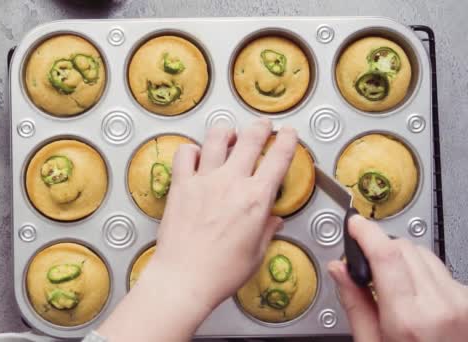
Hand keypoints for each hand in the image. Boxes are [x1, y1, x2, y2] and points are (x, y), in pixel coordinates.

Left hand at [152, 120, 296, 307]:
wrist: (184, 278)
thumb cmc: (220, 272)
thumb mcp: (256, 254)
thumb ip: (266, 230)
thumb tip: (273, 220)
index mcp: (256, 199)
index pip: (279, 158)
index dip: (287, 140)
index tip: (288, 133)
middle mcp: (231, 182)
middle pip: (250, 138)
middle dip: (260, 127)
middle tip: (262, 126)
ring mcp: (204, 180)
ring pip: (217, 138)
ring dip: (227, 131)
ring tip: (230, 134)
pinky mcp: (181, 185)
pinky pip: (185, 154)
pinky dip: (193, 149)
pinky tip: (197, 154)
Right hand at [328, 215, 467, 341]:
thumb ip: (355, 304)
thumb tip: (339, 270)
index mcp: (409, 319)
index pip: (387, 254)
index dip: (367, 232)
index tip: (355, 224)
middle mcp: (443, 306)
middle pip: (405, 249)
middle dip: (381, 250)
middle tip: (367, 268)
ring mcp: (463, 303)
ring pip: (426, 256)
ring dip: (404, 261)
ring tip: (394, 289)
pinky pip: (443, 272)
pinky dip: (424, 276)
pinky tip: (417, 299)